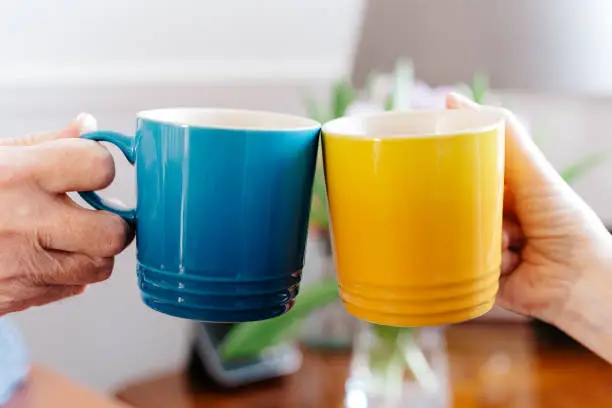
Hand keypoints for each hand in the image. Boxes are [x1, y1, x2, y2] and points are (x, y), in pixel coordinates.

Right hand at [0, 114, 131, 315]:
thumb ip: (45, 142)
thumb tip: (90, 127)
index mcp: (18, 175)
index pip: (99, 167)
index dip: (101, 167)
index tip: (90, 170)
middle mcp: (24, 222)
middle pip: (113, 233)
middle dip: (112, 223)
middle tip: (95, 214)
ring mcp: (19, 265)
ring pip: (98, 268)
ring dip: (92, 252)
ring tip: (68, 236)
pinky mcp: (12, 297)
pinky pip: (68, 289)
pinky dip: (66, 275)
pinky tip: (43, 256)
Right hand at [446, 93, 611, 324]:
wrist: (580, 281)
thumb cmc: (565, 223)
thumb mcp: (534, 172)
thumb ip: (505, 136)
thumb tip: (454, 101)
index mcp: (502, 189)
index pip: (464, 169)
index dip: (447, 163)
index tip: (425, 156)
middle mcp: (492, 216)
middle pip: (455, 202)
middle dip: (463, 206)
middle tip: (480, 208)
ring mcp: (484, 245)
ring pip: (457, 234)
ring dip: (482, 237)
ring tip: (512, 242)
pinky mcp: (479, 274)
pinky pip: (462, 263)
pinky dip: (483, 262)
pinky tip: (508, 263)